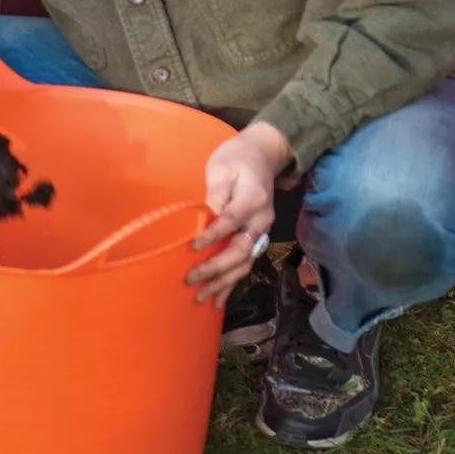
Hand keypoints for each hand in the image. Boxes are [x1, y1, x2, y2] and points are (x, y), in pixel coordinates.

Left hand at [188, 122, 292, 306]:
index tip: (192, 247)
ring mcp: (262, 230)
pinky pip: (246, 263)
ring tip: (202, 297)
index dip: (212, 235)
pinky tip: (219, 299)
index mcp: (254, 198)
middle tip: (190, 278)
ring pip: (245, 262)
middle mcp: (262, 220)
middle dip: (216, 268)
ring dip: (224, 282)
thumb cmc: (237, 157)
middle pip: (241, 249)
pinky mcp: (257, 237)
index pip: (231, 220)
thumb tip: (205, 217)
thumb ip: (216, 192)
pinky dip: (232, 282)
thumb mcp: (222, 166)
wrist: (264, 155)